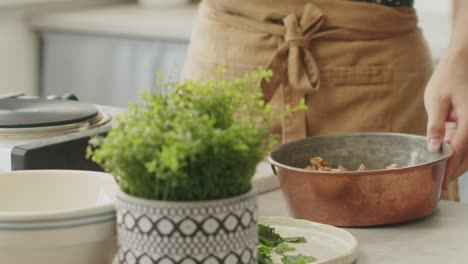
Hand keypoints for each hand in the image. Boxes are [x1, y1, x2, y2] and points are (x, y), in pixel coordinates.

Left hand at [424, 53, 467, 189]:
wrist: (463, 61)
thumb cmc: (448, 78)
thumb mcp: (437, 100)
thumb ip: (436, 125)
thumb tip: (434, 149)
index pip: (459, 152)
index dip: (448, 169)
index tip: (440, 184)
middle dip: (454, 172)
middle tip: (439, 186)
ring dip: (458, 165)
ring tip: (442, 178)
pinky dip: (459, 154)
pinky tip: (446, 160)